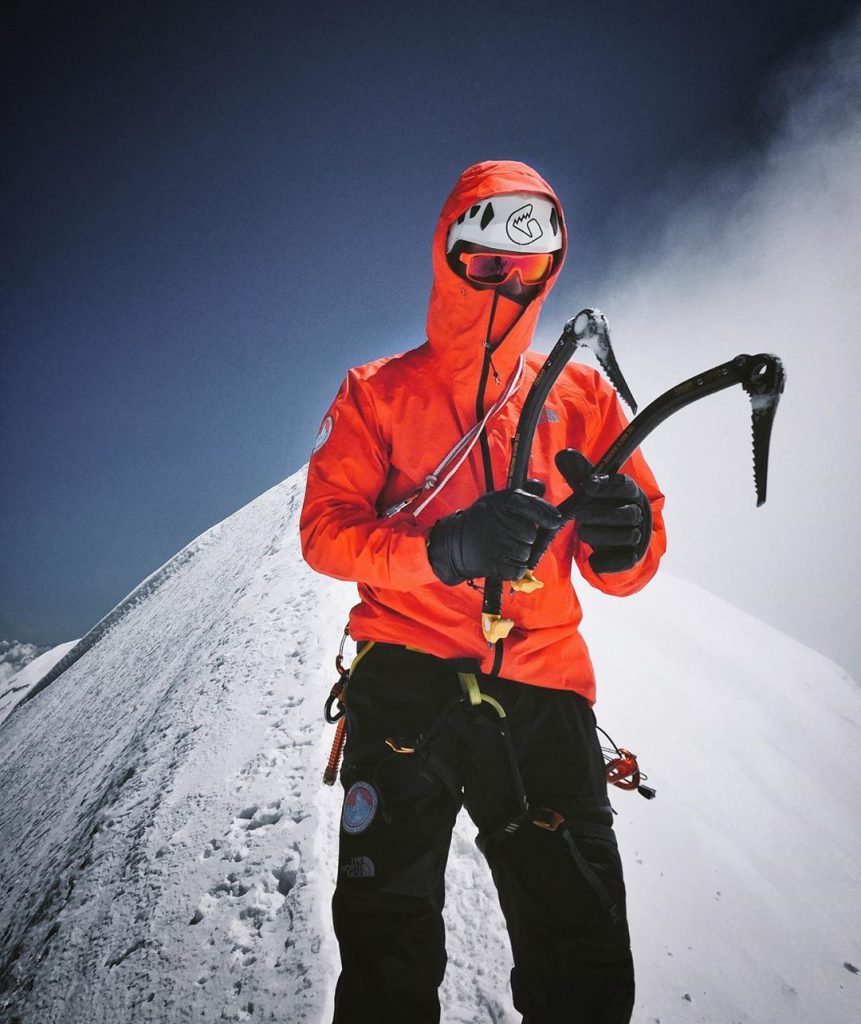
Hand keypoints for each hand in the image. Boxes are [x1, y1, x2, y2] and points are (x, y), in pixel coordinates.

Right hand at [427, 487, 561, 585]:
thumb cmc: (480, 522)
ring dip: (520, 554)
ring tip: (504, 548)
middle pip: (531, 533)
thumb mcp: (496, 502)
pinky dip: (515, 569)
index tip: (555, 521)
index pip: (532, 506)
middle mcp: (499, 520)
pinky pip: (518, 569)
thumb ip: (522, 500)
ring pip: (525, 553)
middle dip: (526, 538)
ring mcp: (496, 543)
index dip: (546, 515)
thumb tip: (547, 500)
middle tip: (511, 536)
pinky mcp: (493, 563)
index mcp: (501, 503)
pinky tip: (504, 561)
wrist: (453, 543)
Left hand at [556, 449, 651, 573]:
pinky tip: (592, 558)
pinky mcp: (632, 556)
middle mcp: (637, 513)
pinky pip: (624, 561)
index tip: (589, 485)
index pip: (625, 486)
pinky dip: (607, 561)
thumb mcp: (592, 489)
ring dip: (601, 535)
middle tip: (581, 514)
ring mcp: (636, 536)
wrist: (619, 535)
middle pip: (627, 513)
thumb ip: (579, 474)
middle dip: (601, 513)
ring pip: (626, 536)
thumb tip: (562, 455)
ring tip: (582, 532)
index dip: (608, 485)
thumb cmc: (602, 505)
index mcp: (630, 492)